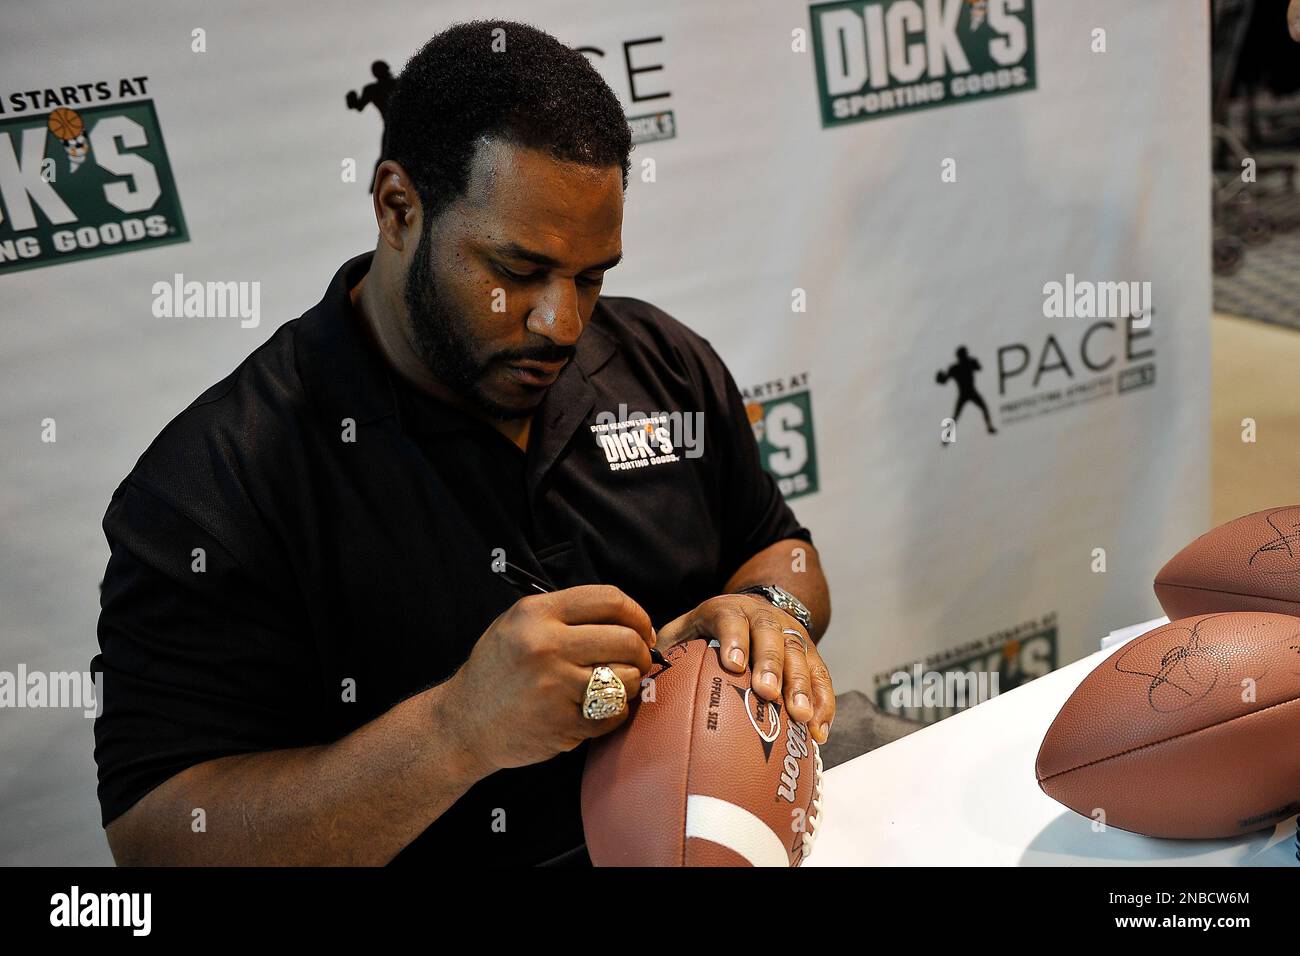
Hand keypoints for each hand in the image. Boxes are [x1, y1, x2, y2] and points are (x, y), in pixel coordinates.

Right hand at [445, 585, 655, 772]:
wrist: (463, 723)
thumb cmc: (498, 671)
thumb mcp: (517, 624)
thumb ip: (565, 615)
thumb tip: (628, 620)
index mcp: (536, 613)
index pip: (609, 599)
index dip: (638, 614)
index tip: (643, 630)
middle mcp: (545, 644)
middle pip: (625, 639)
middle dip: (641, 652)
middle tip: (638, 661)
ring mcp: (554, 686)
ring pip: (627, 678)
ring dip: (630, 684)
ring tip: (613, 687)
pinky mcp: (562, 723)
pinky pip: (614, 714)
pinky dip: (613, 714)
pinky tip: (594, 710)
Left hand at [656, 594, 834, 743]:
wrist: (751, 609)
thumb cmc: (706, 632)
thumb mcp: (683, 631)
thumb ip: (667, 650)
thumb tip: (640, 679)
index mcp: (727, 609)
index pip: (729, 618)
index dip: (733, 639)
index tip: (733, 665)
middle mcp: (762, 617)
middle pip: (771, 635)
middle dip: (771, 665)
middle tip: (768, 693)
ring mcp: (790, 633)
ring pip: (801, 654)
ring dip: (803, 686)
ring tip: (801, 716)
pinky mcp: (810, 653)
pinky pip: (822, 676)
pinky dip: (823, 703)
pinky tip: (818, 730)